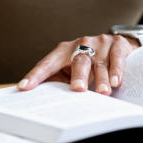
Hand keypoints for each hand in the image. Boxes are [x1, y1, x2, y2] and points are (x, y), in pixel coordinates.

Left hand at [18, 34, 139, 94]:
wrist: (117, 44)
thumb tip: (39, 99)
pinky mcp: (117, 44)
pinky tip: (115, 82)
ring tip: (102, 92)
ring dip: (101, 79)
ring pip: (99, 63)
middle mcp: (80, 44)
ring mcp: (100, 43)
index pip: (47, 63)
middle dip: (78, 76)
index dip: (36, 75)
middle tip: (77, 89)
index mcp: (63, 51)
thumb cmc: (89, 61)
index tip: (24, 88)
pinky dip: (116, 70)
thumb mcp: (71, 69)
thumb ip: (57, 80)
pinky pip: (116, 58)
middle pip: (78, 61)